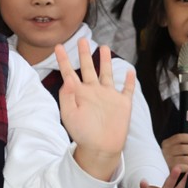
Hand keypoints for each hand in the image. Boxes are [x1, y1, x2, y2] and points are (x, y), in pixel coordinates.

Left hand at [59, 39, 134, 180]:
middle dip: (85, 54)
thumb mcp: (68, 114)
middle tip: (83, 39)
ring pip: (107, 74)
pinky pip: (127, 89)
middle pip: (88, 68)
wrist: (100, 148)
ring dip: (105, 61)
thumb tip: (68, 79)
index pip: (69, 72)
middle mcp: (93, 91)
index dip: (63, 59)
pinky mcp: (122, 103)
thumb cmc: (82, 133)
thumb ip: (67, 96)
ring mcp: (108, 96)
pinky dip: (130, 81)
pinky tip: (130, 71)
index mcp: (79, 93)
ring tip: (103, 47)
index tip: (58, 46)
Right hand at [161, 133, 187, 170]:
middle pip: (183, 148)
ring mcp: (168, 161)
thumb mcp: (173, 147)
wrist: (162, 171)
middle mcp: (165, 151)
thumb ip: (182, 143)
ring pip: (185, 159)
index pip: (179, 137)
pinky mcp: (172, 170)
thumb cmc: (172, 158)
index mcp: (166, 143)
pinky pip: (185, 167)